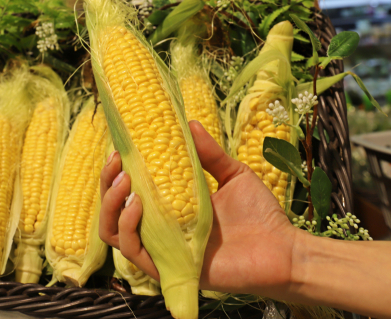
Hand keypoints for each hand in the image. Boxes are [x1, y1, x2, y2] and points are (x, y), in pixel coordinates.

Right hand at [99, 120, 300, 297]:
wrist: (284, 249)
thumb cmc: (260, 215)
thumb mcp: (232, 174)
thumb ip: (209, 153)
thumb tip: (188, 123)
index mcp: (170, 210)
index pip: (128, 194)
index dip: (115, 174)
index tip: (117, 150)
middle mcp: (160, 231)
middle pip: (112, 212)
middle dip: (107, 185)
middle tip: (116, 163)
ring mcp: (163, 250)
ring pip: (114, 233)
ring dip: (111, 205)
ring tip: (126, 181)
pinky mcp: (170, 267)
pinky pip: (134, 252)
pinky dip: (128, 227)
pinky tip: (138, 204)